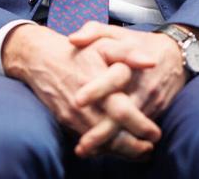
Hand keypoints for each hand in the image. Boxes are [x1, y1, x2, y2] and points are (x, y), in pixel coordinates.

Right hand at [2, 24, 159, 159]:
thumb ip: (128, 53)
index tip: (156, 134)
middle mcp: (86, 105)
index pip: (124, 113)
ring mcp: (75, 115)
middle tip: (150, 149)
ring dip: (122, 152)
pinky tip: (117, 149)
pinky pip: (88, 141)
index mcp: (100, 85)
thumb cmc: (78, 52)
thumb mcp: (104, 45)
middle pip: (114, 136)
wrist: (42, 59)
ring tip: (139, 153)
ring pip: (102, 143)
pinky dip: (104, 148)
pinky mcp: (67, 121)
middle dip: (135, 147)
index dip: (142, 126)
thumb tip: (151, 62)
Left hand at [67, 24, 190, 156]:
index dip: (96, 90)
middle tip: (82, 144)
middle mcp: (141, 85)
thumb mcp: (116, 32)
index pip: (113, 79)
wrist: (177, 54)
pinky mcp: (157, 111)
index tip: (77, 101)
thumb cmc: (139, 42)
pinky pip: (139, 130)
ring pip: (131, 128)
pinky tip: (105, 147)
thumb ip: (93, 31)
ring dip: (111, 141)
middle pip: (123, 114)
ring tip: (87, 149)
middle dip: (102, 132)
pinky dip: (124, 140)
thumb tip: (72, 39)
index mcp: (129, 63)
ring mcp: (151, 101)